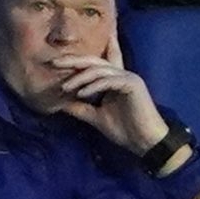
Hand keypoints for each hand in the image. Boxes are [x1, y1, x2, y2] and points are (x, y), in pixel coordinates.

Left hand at [50, 46, 171, 159]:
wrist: (145, 142)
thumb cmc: (125, 130)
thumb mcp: (96, 117)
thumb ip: (80, 108)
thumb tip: (60, 103)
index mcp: (114, 80)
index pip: (98, 63)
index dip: (82, 57)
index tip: (61, 56)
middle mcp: (121, 74)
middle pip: (94, 61)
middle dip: (73, 60)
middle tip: (54, 62)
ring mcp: (128, 77)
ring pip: (99, 70)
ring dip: (79, 78)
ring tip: (65, 87)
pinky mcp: (132, 84)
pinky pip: (108, 81)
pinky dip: (93, 86)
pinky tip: (81, 94)